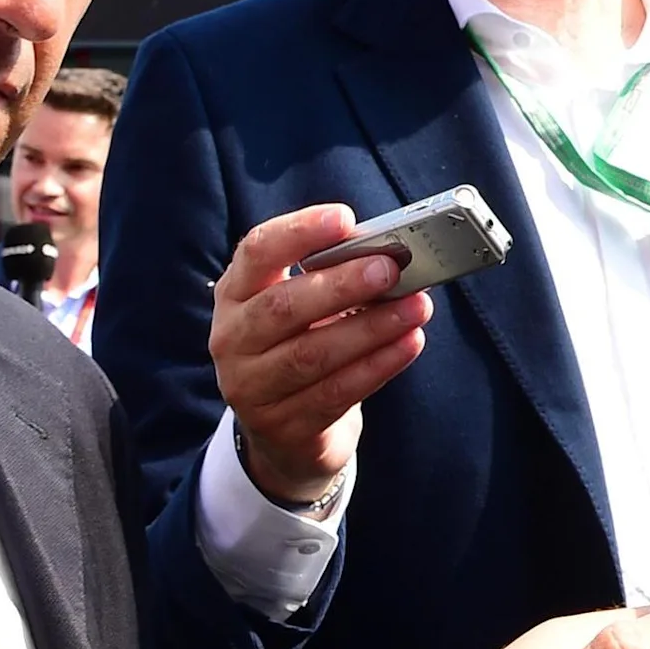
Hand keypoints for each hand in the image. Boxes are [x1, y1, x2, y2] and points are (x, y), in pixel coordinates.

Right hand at [212, 203, 431, 503]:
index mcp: (235, 294)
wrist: (284, 429)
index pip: (256, 252)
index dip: (299, 232)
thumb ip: (331, 279)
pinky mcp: (283, 425)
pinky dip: (378, 365)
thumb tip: (390, 255)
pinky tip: (409, 343)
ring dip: (371, 328)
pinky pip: (336, 392)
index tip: (345, 219)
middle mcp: (232, 339)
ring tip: (416, 308)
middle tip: (390, 268)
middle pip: (283, 307)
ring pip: (312, 354)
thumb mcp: (302, 309)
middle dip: (341, 285)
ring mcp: (251, 387)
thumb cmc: (300, 346)